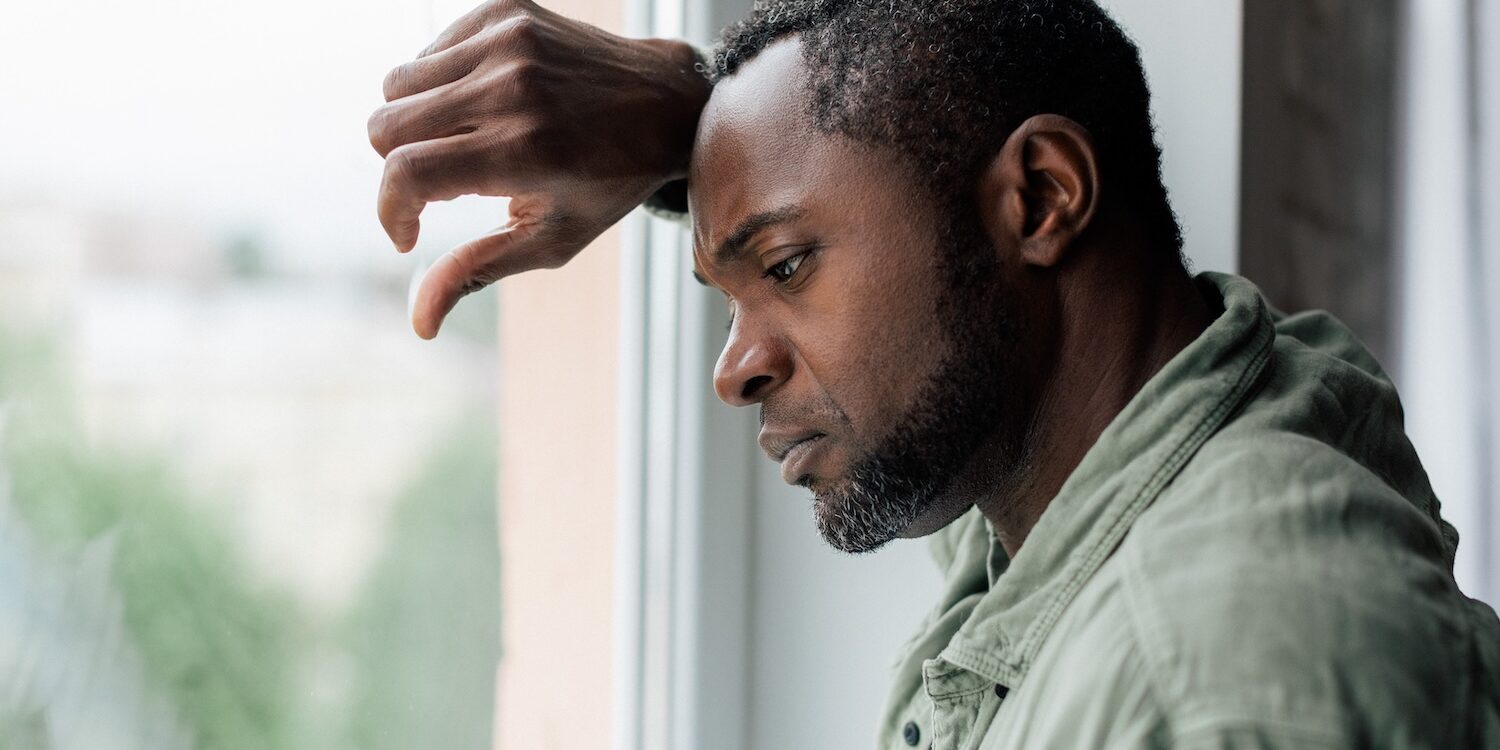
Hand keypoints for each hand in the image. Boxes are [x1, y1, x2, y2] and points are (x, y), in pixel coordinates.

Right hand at [368, 0, 708, 337]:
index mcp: (523, 150)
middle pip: (385, 128)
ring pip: (396, 86)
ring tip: (464, 143)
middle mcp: (511, 88)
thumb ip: (477, 271)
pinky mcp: (504, 10)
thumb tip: (419, 324)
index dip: (390, 211)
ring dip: (414, 124)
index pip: (406, 174)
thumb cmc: (608, 184)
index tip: (408, 233)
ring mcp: (507, 41)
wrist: (666, 102)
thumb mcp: (551, 240)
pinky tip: (480, 106)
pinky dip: (438, 84)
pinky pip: (427, 52)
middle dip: (398, 167)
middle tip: (444, 185)